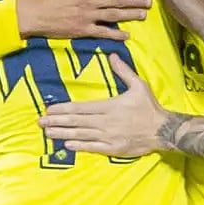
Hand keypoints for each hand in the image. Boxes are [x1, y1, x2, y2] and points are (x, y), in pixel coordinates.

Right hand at [17, 0, 151, 40]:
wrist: (33, 14)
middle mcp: (89, 1)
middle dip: (134, 0)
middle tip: (149, 1)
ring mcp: (87, 16)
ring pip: (113, 15)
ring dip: (130, 15)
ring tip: (143, 15)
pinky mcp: (82, 30)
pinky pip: (103, 32)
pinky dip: (115, 34)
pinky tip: (126, 36)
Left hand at [40, 53, 165, 155]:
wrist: (163, 130)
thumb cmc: (149, 107)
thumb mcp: (139, 85)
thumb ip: (123, 71)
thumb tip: (112, 55)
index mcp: (109, 106)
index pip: (81, 108)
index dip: (63, 109)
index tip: (50, 109)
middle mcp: (105, 122)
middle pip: (76, 122)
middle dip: (57, 122)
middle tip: (40, 122)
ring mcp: (109, 137)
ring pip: (81, 135)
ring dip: (63, 134)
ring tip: (48, 133)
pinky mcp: (113, 149)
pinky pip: (92, 148)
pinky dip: (79, 146)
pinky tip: (67, 145)